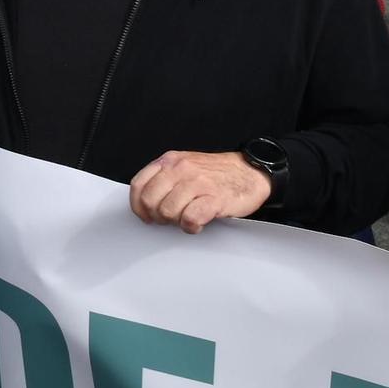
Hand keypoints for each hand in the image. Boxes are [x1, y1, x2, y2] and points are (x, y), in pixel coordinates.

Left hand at [129, 150, 272, 232]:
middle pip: (150, 201)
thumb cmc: (217, 173)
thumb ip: (164, 179)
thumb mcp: (184, 166)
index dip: (138, 206)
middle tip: (171, 219)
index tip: (146, 215)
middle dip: (158, 216)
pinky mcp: (214, 198)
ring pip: (168, 211)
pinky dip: (191, 226)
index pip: (138, 185)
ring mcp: (197, 182)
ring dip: (176, 222)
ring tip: (188, 218)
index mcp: (170, 161)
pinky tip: (198, 223)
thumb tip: (144, 203)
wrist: (250, 172)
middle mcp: (181, 169)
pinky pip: (190, 219)